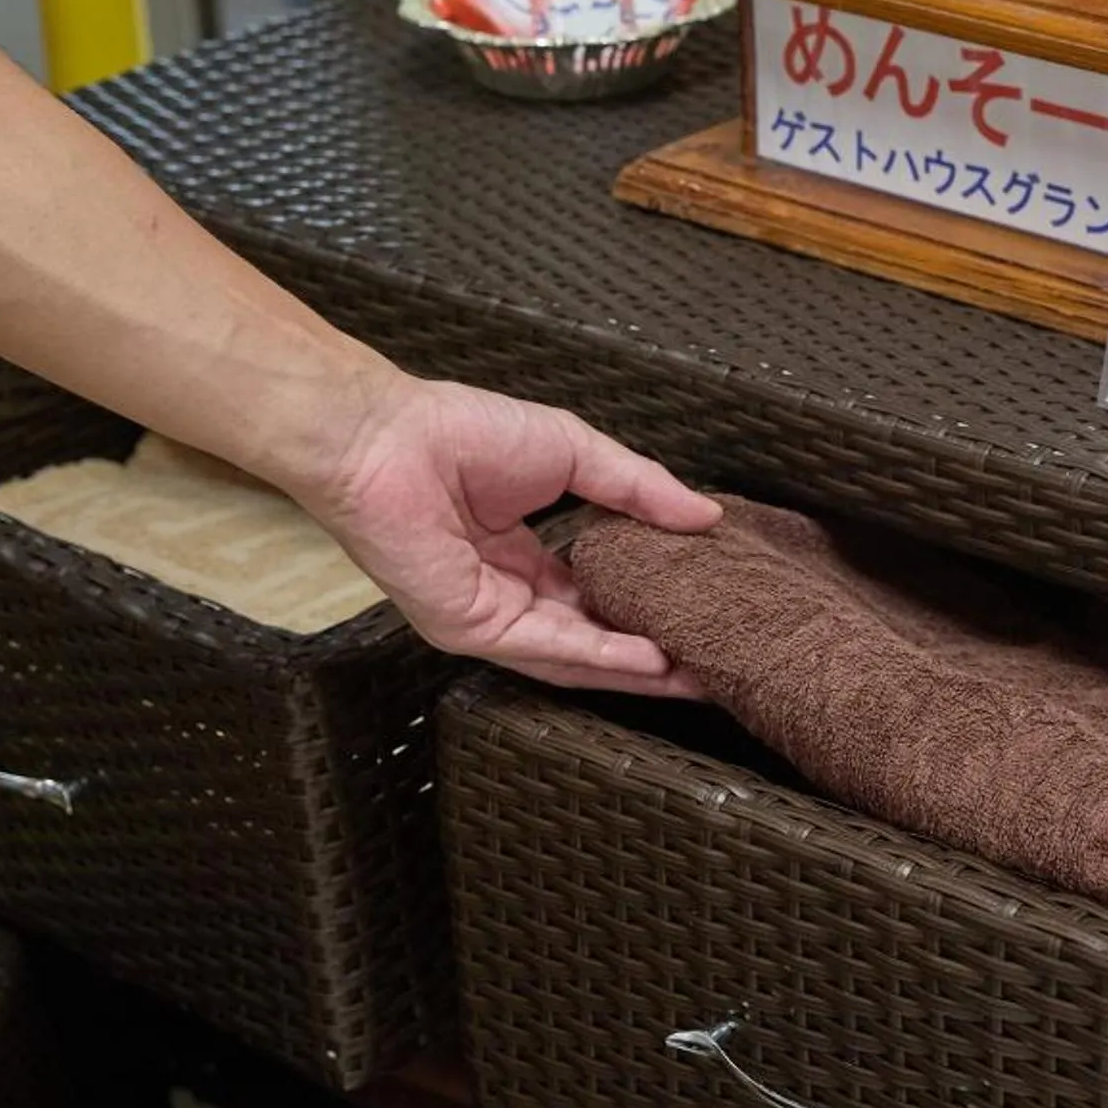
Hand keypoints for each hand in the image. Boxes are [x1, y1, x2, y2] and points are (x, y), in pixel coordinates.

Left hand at [298, 371, 721, 694]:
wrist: (389, 438)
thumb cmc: (461, 431)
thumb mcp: (576, 452)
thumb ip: (639, 489)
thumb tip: (707, 516)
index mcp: (521, 555)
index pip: (596, 598)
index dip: (650, 608)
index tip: (704, 612)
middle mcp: (507, 595)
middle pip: (594, 640)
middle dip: (656, 657)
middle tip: (717, 662)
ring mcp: (490, 618)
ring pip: (577, 658)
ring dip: (640, 671)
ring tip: (701, 676)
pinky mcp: (473, 628)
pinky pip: (549, 649)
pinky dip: (604, 657)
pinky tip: (652, 661)